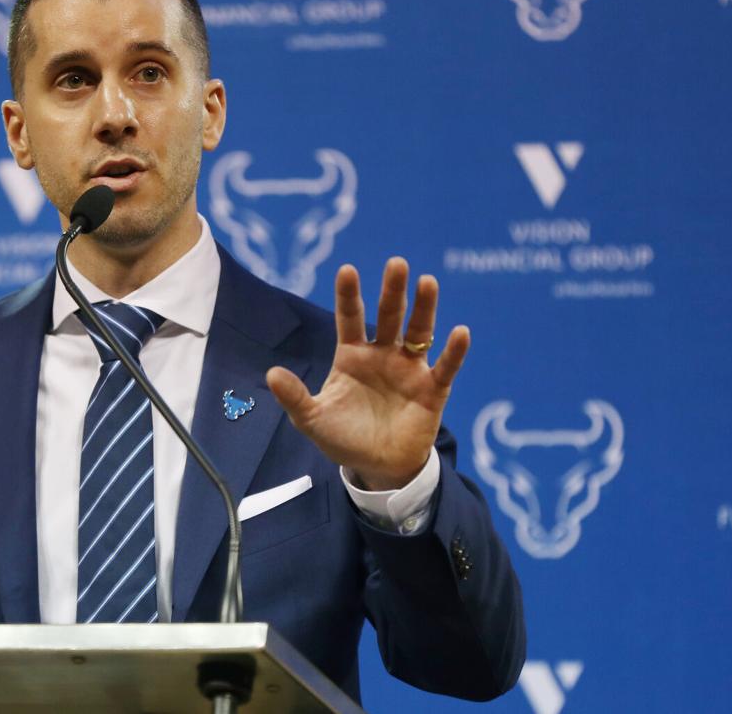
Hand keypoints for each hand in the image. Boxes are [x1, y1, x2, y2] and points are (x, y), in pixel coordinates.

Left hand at [266, 258, 469, 490]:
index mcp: (352, 355)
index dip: (349, 295)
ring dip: (424, 308)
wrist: (377, 468)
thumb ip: (295, 397)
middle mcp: (382, 354)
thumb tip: (271, 374)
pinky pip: (446, 367)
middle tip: (397, 264)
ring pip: (418, 332)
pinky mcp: (432, 390)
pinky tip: (460, 331)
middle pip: (389, 315)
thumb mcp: (313, 420)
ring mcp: (409, 369)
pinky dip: (454, 351)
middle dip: (393, 290)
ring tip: (427, 282)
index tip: (347, 270)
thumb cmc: (344, 438)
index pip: (350, 318)